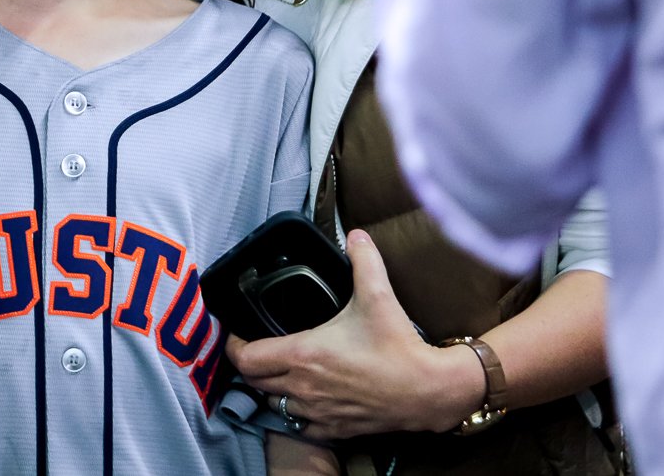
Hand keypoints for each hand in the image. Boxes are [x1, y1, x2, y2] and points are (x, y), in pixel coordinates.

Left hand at [227, 230, 486, 440]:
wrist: (429, 391)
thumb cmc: (399, 347)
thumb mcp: (378, 296)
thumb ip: (363, 260)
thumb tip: (356, 235)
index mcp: (304, 355)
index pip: (246, 358)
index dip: (234, 345)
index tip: (238, 333)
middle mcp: (303, 387)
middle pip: (254, 383)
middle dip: (249, 365)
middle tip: (257, 347)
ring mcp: (318, 412)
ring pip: (274, 405)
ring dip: (271, 389)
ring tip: (278, 370)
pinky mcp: (335, 428)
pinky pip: (300, 425)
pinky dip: (295, 413)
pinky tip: (304, 397)